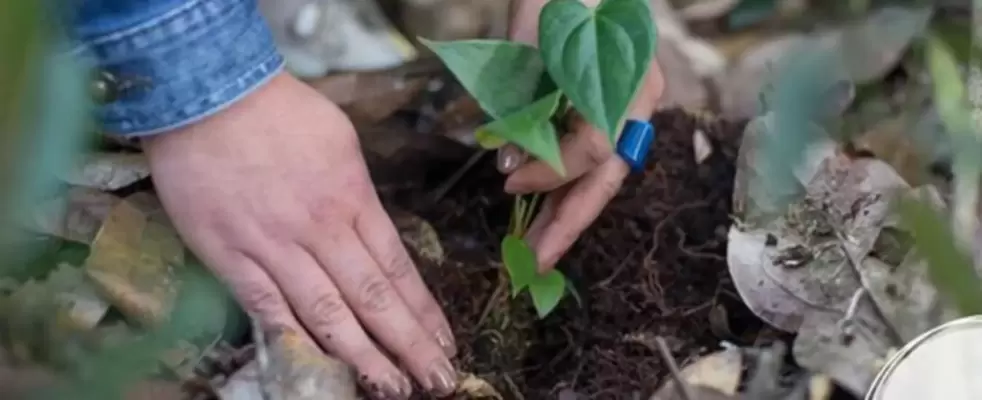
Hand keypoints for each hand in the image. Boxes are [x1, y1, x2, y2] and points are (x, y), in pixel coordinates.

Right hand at [143, 72, 455, 398]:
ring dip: (363, 356)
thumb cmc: (278, 111)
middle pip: (373, 298)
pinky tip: (324, 371)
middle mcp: (321, 229)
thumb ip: (359, 196)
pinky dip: (298, 342)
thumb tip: (372, 234)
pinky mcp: (230, 257)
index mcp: (353, 198)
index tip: (445, 342)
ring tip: (391, 388)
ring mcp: (274, 247)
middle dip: (409, 345)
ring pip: (327, 314)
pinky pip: (268, 309)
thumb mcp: (341, 142)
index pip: (397, 268)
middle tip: (437, 381)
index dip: (423, 311)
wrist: (206, 92)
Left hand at [497, 63, 664, 269]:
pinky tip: (546, 212)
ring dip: (568, 213)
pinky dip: (569, 188)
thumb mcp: (530, 41)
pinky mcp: (616, 114)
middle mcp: (639, 102)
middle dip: (569, 224)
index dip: (550, 172)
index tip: (506, 180)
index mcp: (626, 82)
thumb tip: (509, 161)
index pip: (594, 147)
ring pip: (603, 176)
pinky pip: (596, 162)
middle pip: (607, 178)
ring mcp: (633, 109)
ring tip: (537, 251)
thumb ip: (521, 100)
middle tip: (534, 264)